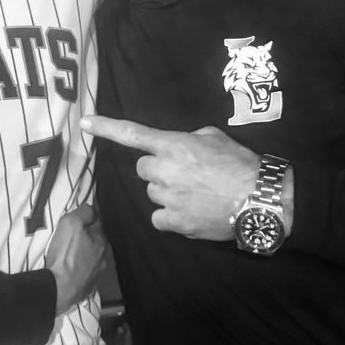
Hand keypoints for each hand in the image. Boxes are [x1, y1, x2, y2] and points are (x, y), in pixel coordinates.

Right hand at [45, 202, 106, 312]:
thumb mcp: (71, 223)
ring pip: (91, 260)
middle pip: (95, 243)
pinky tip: (70, 272)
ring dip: (83, 257)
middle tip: (71, 238)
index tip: (77, 219)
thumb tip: (91, 208)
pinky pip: (84, 276)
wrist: (59, 287)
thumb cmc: (65, 253)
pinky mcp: (87, 289)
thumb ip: (84, 212)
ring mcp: (96, 275)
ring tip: (70, 256)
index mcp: (101, 241)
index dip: (87, 219)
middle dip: (86, 239)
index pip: (97, 223)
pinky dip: (79, 272)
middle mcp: (102, 258)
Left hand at [81, 116, 292, 239]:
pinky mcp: (174, 222)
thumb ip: (189, 138)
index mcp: (174, 145)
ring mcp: (168, 197)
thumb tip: (179, 146)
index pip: (133, 134)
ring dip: (167, 192)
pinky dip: (170, 216)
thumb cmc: (241, 165)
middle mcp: (165, 170)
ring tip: (195, 194)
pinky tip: (190, 211)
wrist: (260, 199)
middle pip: (143, 169)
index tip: (85, 123)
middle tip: (185, 174)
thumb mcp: (215, 138)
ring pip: (152, 193)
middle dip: (159, 170)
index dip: (106, 127)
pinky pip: (159, 217)